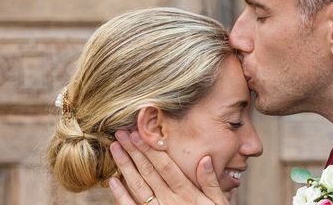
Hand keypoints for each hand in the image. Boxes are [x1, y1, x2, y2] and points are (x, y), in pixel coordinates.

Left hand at [109, 130, 229, 204]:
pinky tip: (113, 181)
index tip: (139, 133)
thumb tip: (205, 159)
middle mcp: (170, 201)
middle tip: (121, 134)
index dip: (151, 149)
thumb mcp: (219, 203)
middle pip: (148, 172)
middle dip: (134, 151)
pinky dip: (120, 196)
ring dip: (125, 166)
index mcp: (186, 193)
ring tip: (115, 149)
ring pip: (138, 186)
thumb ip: (211, 182)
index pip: (165, 166)